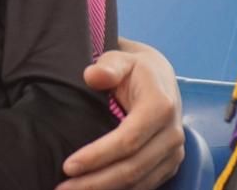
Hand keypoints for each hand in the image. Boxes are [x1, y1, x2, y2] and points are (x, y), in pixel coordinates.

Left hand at [58, 41, 182, 189]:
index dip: (98, 156)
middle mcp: (172, 134)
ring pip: (139, 182)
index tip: (69, 166)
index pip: (127, 140)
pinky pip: (145, 186)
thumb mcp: (120, 59)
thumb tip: (92, 75)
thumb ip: (108, 66)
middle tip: (62, 188)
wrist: (159, 78)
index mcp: (160, 107)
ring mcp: (174, 153)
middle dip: (96, 182)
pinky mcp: (169, 165)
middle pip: (132, 168)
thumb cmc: (133, 69)